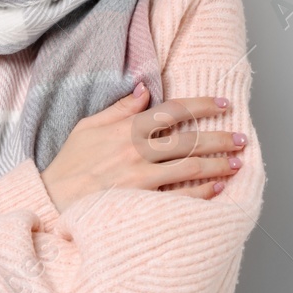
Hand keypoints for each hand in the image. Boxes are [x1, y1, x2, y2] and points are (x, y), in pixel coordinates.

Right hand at [39, 83, 247, 213]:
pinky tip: (219, 188)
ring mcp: (141, 178)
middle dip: (220, 137)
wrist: (51, 200)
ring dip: (218, 163)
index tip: (222, 105)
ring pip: (190, 166)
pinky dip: (203, 192)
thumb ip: (119, 108)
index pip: (173, 110)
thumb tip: (143, 90)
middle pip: (189, 139)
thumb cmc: (69, 165)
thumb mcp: (88, 126)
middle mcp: (137, 150)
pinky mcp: (142, 202)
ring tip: (237, 162)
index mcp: (126, 128)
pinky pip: (180, 196)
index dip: (201, 105)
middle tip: (241, 138)